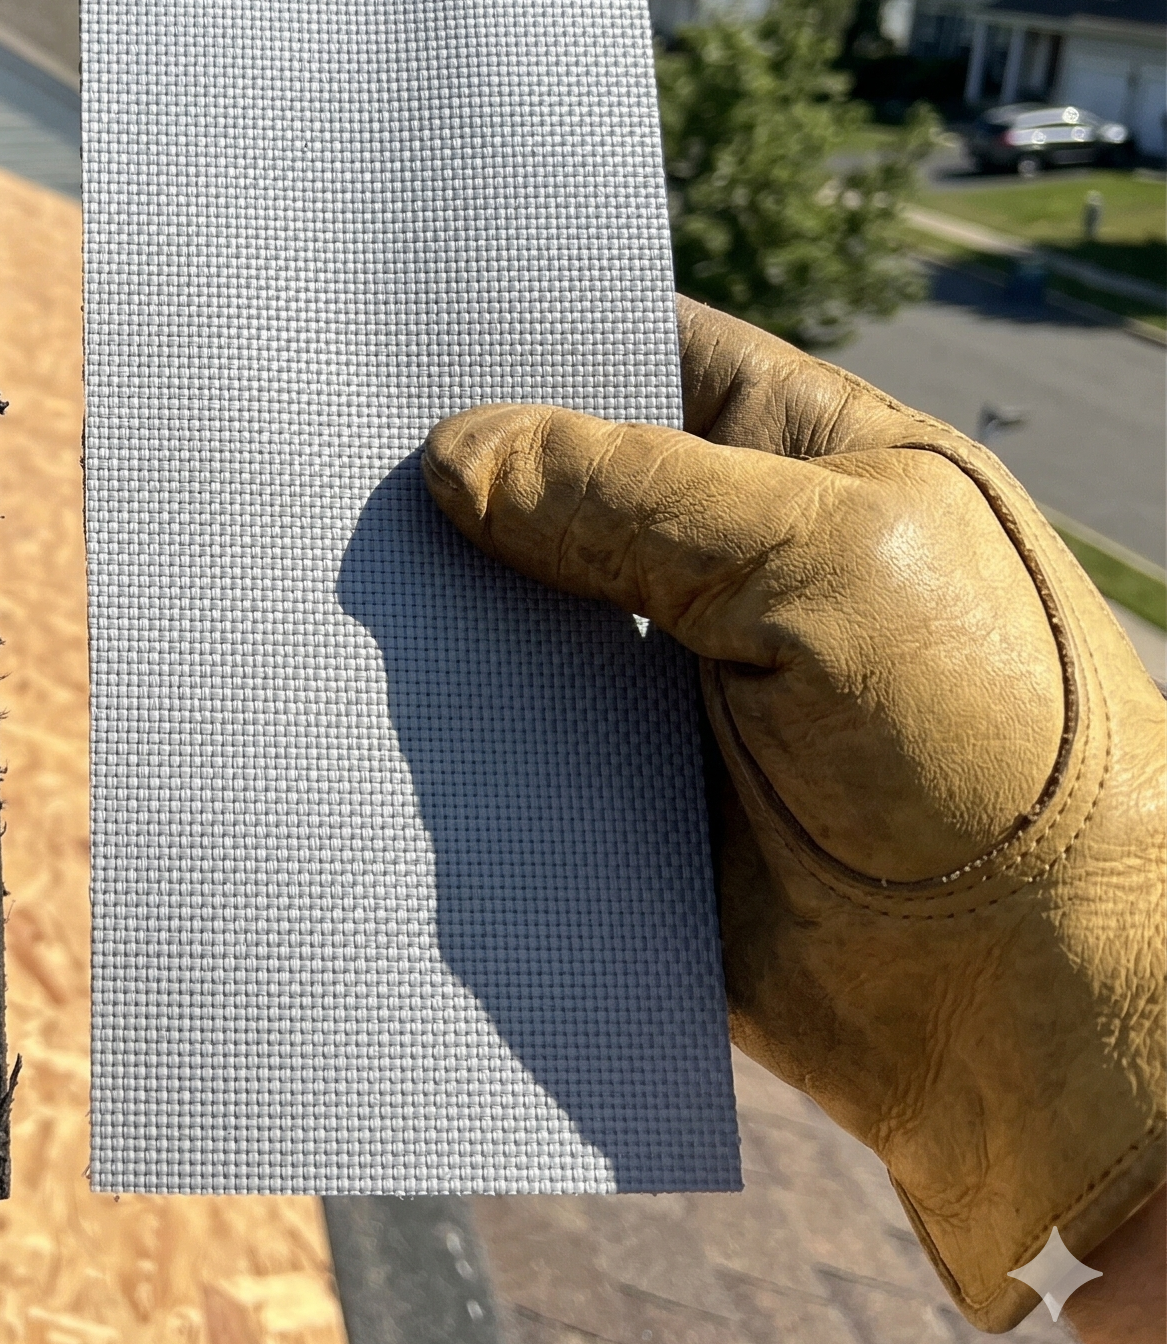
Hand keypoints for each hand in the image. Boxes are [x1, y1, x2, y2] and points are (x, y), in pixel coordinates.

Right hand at [422, 296, 1163, 1332]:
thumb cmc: (991, 751)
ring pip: (519, 630)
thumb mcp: (825, 564)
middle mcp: (733, 568)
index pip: (644, 352)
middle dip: (454, 488)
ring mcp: (676, 694)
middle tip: (320, 462)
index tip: (396, 329)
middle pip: (557, 492)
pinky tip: (351, 720)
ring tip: (308, 585)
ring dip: (439, 625)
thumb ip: (632, 495)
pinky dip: (444, 749)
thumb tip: (451, 459)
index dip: (531, 334)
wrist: (1035, 1014)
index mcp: (806, 461)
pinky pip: (510, 759)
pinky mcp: (628, 811)